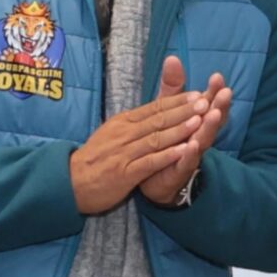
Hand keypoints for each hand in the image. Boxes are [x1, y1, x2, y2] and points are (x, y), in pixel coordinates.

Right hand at [70, 83, 212, 214]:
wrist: (71, 182)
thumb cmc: (95, 158)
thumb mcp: (112, 133)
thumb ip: (133, 123)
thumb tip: (153, 111)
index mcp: (123, 122)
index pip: (154, 108)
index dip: (176, 101)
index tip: (197, 94)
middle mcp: (124, 133)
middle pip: (158, 119)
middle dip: (183, 110)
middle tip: (205, 101)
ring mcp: (124, 153)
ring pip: (156, 138)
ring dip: (179, 129)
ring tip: (199, 121)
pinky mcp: (125, 173)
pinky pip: (149, 162)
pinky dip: (167, 156)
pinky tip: (184, 150)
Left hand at [137, 54, 231, 205]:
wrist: (152, 177)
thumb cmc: (165, 140)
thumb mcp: (167, 110)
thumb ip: (172, 88)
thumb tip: (172, 58)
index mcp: (196, 120)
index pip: (209, 102)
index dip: (214, 90)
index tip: (217, 76)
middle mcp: (199, 136)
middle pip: (212, 119)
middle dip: (219, 105)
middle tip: (226, 92)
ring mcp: (192, 154)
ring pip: (204, 139)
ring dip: (209, 127)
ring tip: (213, 114)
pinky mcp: (180, 170)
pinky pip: (186, 162)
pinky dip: (190, 154)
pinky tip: (191, 144)